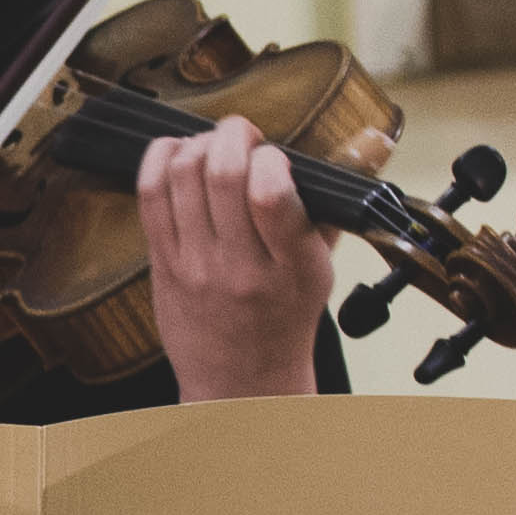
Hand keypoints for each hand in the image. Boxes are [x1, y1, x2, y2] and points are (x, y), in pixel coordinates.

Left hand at [139, 116, 329, 400]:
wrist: (241, 382)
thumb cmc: (284, 321)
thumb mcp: (321, 269)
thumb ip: (330, 207)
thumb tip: (365, 142)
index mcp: (292, 266)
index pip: (273, 195)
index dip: (270, 158)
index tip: (275, 155)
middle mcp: (240, 265)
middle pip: (222, 175)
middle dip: (232, 135)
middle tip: (241, 132)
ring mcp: (195, 266)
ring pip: (182, 179)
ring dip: (197, 144)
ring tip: (212, 144)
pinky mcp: (162, 265)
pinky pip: (150, 198)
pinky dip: (158, 161)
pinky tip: (173, 151)